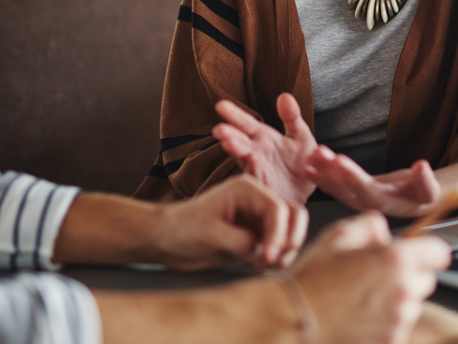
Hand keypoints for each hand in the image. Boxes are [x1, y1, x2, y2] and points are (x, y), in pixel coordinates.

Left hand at [154, 174, 307, 270]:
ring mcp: (257, 219)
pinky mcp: (255, 237)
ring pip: (289, 232)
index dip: (278, 235)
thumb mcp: (212, 235)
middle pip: (293, 216)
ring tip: (262, 266)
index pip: (278, 209)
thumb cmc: (182, 229)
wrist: (165, 239)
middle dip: (289, 240)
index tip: (269, 258)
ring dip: (284, 252)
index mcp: (246, 189)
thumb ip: (243, 243)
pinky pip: (277, 247)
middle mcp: (257, 201)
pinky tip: (257, 268)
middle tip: (273, 262)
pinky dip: (274, 260)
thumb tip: (266, 254)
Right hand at [213, 93, 317, 204]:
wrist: (312, 188)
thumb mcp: (300, 135)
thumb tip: (284, 96)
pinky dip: (253, 171)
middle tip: (219, 129)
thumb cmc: (302, 160)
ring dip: (236, 152)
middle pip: (239, 140)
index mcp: (264, 137)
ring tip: (227, 143)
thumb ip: (292, 117)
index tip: (221, 106)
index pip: (246, 123)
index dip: (234, 114)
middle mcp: (256, 152)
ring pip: (244, 159)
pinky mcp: (265, 187)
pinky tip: (250, 162)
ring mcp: (259, 169)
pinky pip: (258, 178)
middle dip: (229, 135)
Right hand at [290, 212, 451, 343]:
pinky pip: (398, 328)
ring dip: (396, 301)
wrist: (291, 320)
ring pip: (412, 306)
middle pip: (427, 280)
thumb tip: (385, 232)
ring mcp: (398, 323)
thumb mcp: (339, 235)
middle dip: (409, 276)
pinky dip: (385, 323)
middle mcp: (403, 292)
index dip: (427, 250)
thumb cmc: (312, 280)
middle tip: (378, 276)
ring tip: (362, 299)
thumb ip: (371, 225)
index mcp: (395, 260)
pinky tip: (359, 317)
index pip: (439, 252)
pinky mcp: (390, 343)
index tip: (416, 253)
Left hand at [304, 146, 441, 216]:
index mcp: (384, 203)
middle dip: (331, 170)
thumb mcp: (430, 189)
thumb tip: (422, 167)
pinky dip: (320, 176)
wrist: (415, 201)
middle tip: (320, 154)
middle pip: (346, 188)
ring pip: (336, 187)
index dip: (353, 176)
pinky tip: (307, 167)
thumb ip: (426, 180)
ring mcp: (356, 200)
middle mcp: (367, 204)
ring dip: (323, 171)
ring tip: (312, 156)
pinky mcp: (351, 193)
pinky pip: (333, 186)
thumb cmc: (422, 195)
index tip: (341, 161)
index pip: (365, 190)